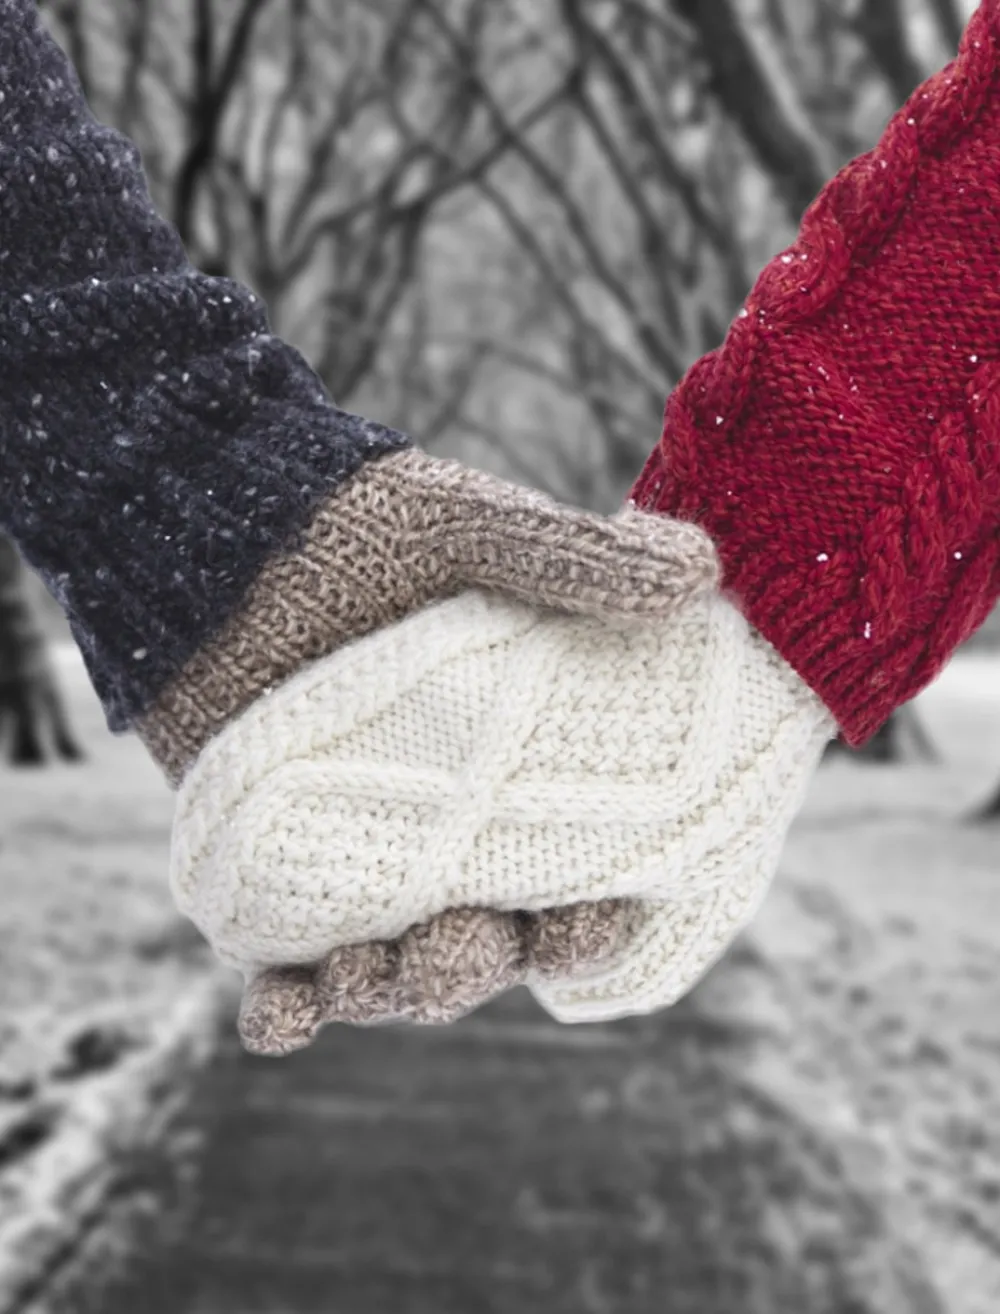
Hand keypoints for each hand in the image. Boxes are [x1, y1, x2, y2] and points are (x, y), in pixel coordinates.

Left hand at [148, 449, 720, 1049]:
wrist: (229, 533)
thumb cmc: (364, 528)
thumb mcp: (475, 531)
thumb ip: (576, 559)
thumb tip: (698, 569)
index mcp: (515, 774)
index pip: (573, 881)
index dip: (589, 923)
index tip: (589, 925)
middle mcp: (444, 833)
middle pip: (482, 947)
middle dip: (476, 968)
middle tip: (460, 946)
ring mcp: (356, 857)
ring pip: (391, 970)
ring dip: (386, 994)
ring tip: (363, 976)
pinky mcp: (271, 866)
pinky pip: (281, 964)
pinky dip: (284, 1007)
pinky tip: (278, 1018)